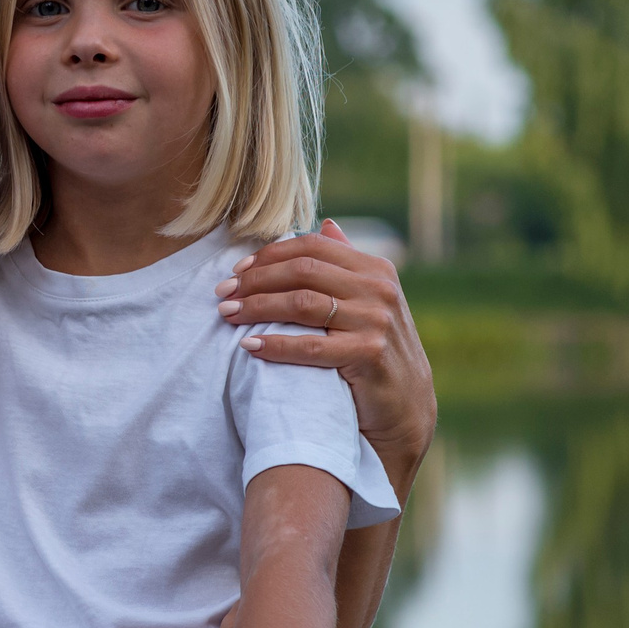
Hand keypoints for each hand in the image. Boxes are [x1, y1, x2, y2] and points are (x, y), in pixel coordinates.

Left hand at [216, 219, 435, 475]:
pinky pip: (311, 346)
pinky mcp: (369, 354)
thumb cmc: (375, 348)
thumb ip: (346, 264)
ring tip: (228, 314)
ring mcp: (376, 320)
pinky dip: (275, 345)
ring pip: (302, 303)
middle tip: (223, 293)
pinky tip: (249, 345)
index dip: (270, 255)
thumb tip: (326, 224)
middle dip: (256, 280)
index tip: (237, 270)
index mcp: (375, 268)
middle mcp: (378, 289)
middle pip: (303, 271)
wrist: (405, 403)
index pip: (312, 247)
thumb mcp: (368, 299)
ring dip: (257, 307)